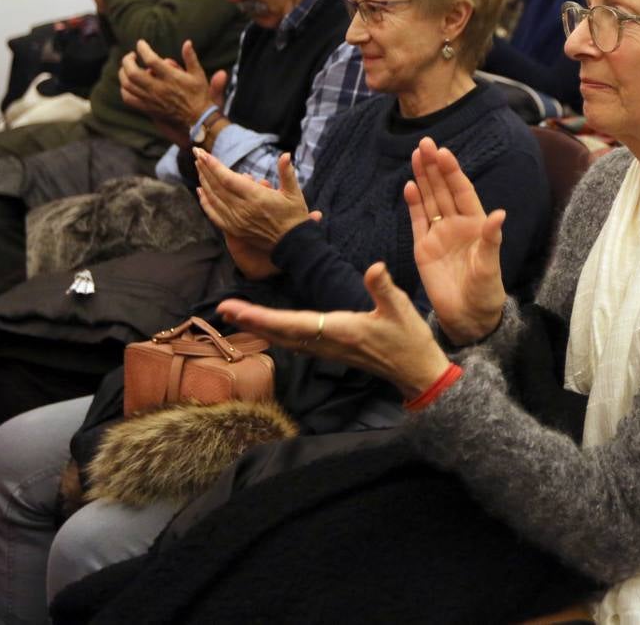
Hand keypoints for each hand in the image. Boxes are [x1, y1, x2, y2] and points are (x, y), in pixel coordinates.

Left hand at [119, 39, 222, 126]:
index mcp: (171, 78)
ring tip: (127, 68)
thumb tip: (187, 42)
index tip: (141, 44)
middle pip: (133, 73)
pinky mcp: (148, 108)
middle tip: (131, 56)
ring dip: (123, 73)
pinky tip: (127, 84)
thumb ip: (190, 57)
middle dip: (127, 61)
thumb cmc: (199, 94)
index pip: (151, 60)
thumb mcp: (198, 74)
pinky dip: (124, 89)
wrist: (198, 117)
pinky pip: (129, 98)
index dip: (143, 49)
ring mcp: (151, 99)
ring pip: (128, 85)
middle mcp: (159, 88)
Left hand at [195, 149, 312, 249]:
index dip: (214, 165)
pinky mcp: (234, 230)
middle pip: (217, 186)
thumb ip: (287, 172)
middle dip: (205, 168)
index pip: (228, 179)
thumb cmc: (295, 217)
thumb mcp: (294, 193)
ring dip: (204, 181)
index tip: (203, 153)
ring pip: (213, 198)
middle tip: (197, 153)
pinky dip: (205, 202)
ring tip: (198, 166)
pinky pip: (214, 214)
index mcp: (257, 198)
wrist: (293, 244)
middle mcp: (243, 209)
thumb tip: (286, 154)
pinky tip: (200, 191)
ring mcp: (236, 221)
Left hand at [219, 263, 450, 398]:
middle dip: (251, 321)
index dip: (262, 317)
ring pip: (285, 339)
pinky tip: (268, 329)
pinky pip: (295, 343)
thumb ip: (384, 288)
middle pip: (280, 333)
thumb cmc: (409, 341)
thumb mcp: (400, 310)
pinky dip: (276, 333)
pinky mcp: (331, 351)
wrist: (416, 372)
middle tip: (223, 309)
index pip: (292, 323)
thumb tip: (374, 266)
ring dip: (260, 328)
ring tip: (237, 316)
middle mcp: (327, 343)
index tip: (236, 310)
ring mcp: (328, 349)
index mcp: (339, 330)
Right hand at [404, 137, 505, 343]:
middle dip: (434, 167)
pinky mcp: (423, 248)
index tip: (444, 152)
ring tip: (416, 155)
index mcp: (476, 224)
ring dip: (423, 178)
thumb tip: (499, 214)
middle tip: (425, 143)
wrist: (468, 318)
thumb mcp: (490, 266)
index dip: (453, 172)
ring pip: (430, 200)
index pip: (462, 191)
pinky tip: (410, 186)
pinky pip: (418, 221)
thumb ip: (492, 240)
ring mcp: (439, 235)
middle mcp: (457, 225)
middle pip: (443, 189)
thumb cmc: (486, 293)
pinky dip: (414, 204)